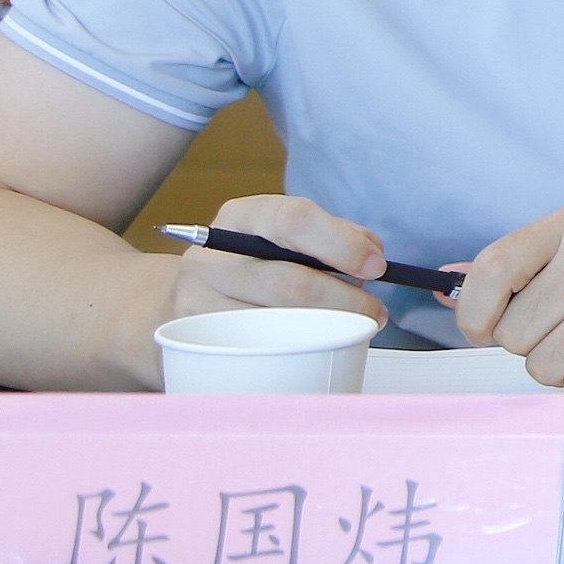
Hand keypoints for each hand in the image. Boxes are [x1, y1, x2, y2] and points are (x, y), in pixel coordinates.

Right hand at [166, 194, 387, 326]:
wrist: (187, 301)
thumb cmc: (258, 265)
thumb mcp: (289, 238)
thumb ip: (335, 237)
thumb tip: (371, 253)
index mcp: (243, 216)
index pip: (294, 219)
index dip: (341, 244)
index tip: (375, 266)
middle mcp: (212, 254)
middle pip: (288, 281)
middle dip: (343, 300)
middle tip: (373, 311)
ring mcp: (196, 298)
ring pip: (274, 322)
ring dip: (325, 327)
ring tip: (350, 327)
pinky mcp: (194, 337)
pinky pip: (256, 348)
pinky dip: (295, 347)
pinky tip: (311, 343)